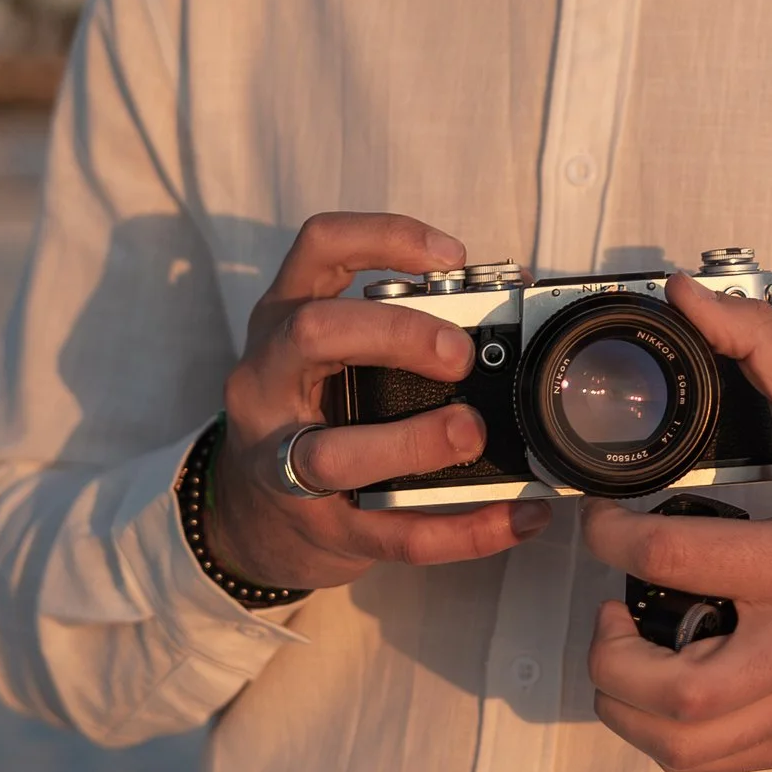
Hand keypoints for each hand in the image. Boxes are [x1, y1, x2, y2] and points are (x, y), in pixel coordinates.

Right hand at [209, 213, 549, 592]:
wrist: (254, 518)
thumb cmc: (311, 415)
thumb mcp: (329, 356)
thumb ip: (398, 325)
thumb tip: (512, 300)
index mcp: (283, 322)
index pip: (318, 248)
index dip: (384, 237)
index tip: (450, 257)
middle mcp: (268, 380)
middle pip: (312, 334)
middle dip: (395, 334)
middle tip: (460, 354)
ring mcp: (280, 461)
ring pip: (329, 454)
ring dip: (410, 443)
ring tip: (471, 434)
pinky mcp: (317, 528)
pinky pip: (390, 534)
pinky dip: (462, 531)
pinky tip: (517, 517)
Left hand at [580, 281, 771, 771]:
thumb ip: (759, 346)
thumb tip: (689, 295)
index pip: (678, 562)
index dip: (612, 537)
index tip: (605, 521)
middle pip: (675, 692)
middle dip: (611, 655)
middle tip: (608, 603)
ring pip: (682, 743)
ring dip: (627, 701)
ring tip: (630, 646)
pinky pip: (708, 760)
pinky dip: (664, 730)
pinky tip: (667, 675)